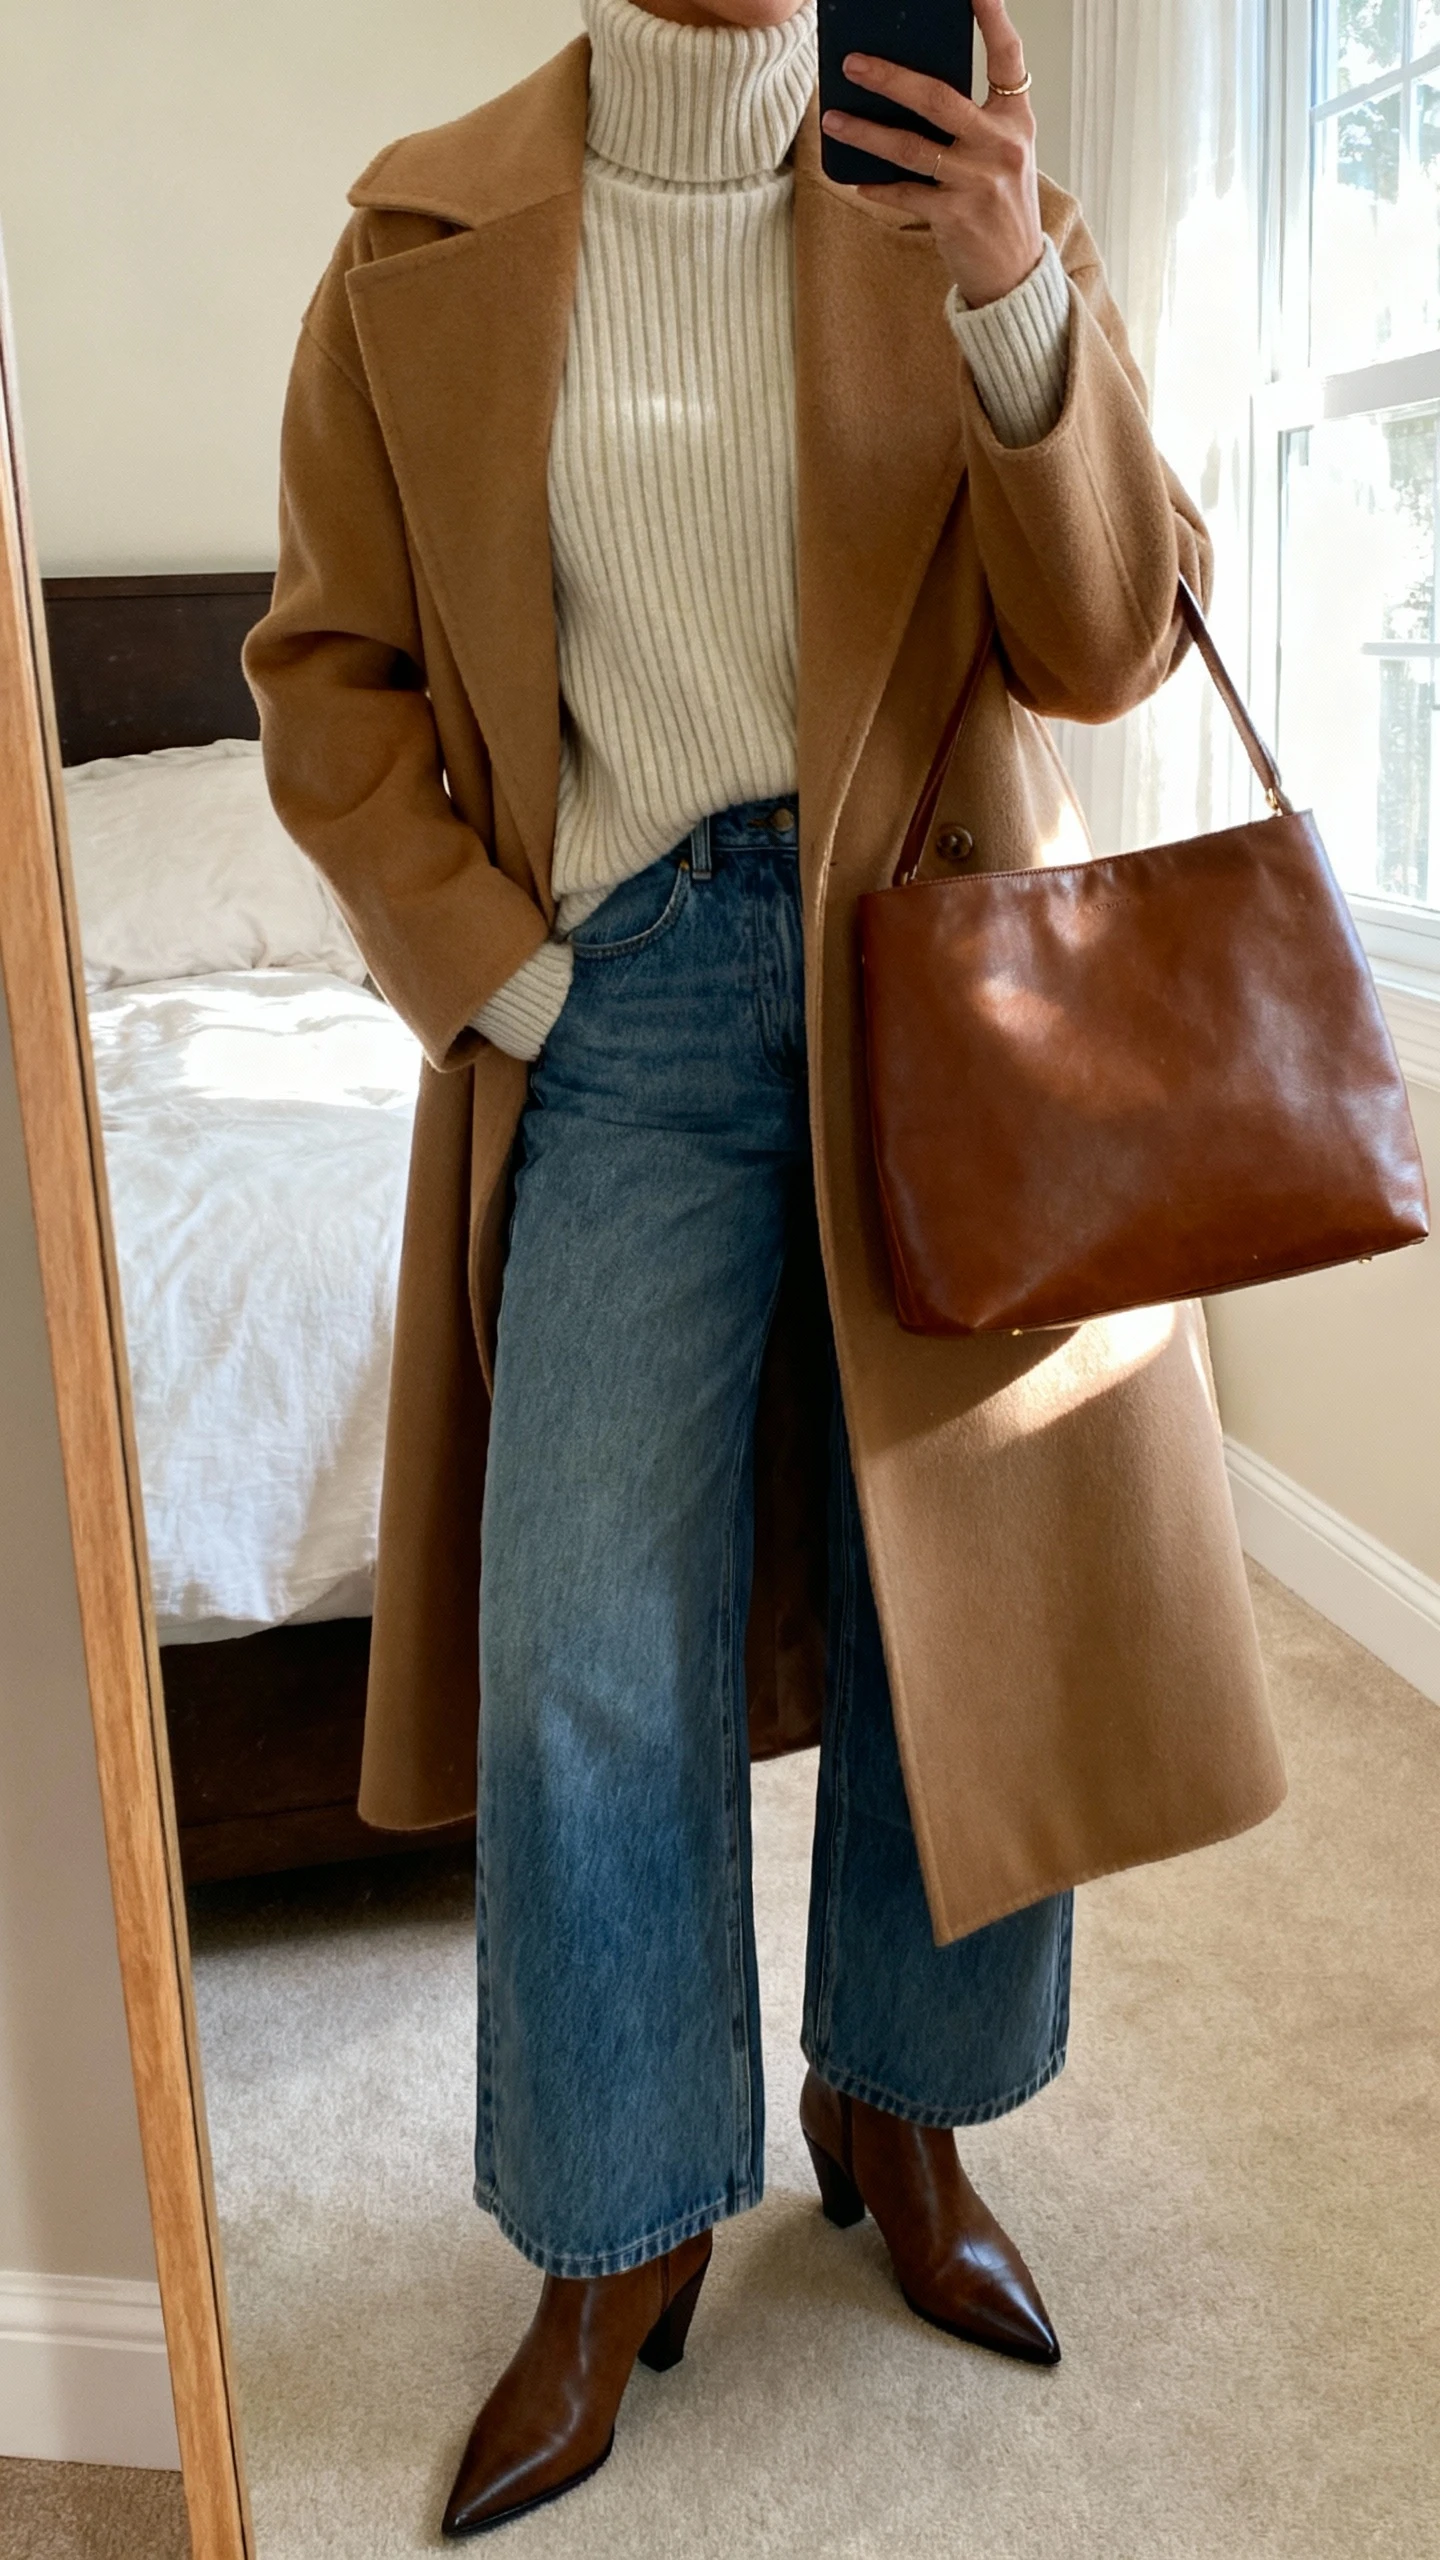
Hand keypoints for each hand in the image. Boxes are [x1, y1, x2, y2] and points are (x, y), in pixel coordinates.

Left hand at [820, 0, 1043, 307]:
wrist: (1015, 274)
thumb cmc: (1000, 205)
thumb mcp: (1000, 154)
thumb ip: (971, 121)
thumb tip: (908, 90)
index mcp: (1016, 120)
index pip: (1008, 57)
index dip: (993, 17)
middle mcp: (1001, 145)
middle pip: (938, 98)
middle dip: (890, 78)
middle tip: (853, 63)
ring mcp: (979, 182)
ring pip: (910, 147)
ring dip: (865, 132)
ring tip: (832, 118)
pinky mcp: (955, 216)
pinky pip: (905, 192)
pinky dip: (877, 185)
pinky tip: (856, 177)